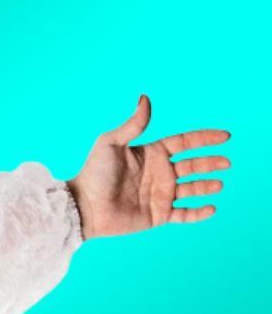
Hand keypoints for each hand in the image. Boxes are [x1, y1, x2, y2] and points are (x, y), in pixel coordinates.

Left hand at [66, 95, 231, 240]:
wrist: (86, 206)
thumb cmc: (94, 173)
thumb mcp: (111, 143)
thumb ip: (133, 124)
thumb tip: (145, 98)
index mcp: (151, 153)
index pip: (184, 142)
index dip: (204, 138)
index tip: (225, 136)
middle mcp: (159, 173)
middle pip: (192, 165)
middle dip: (211, 163)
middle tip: (226, 163)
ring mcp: (160, 194)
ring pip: (191, 189)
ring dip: (206, 186)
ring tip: (218, 184)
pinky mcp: (158, 215)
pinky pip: (184, 214)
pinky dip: (198, 213)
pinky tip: (211, 208)